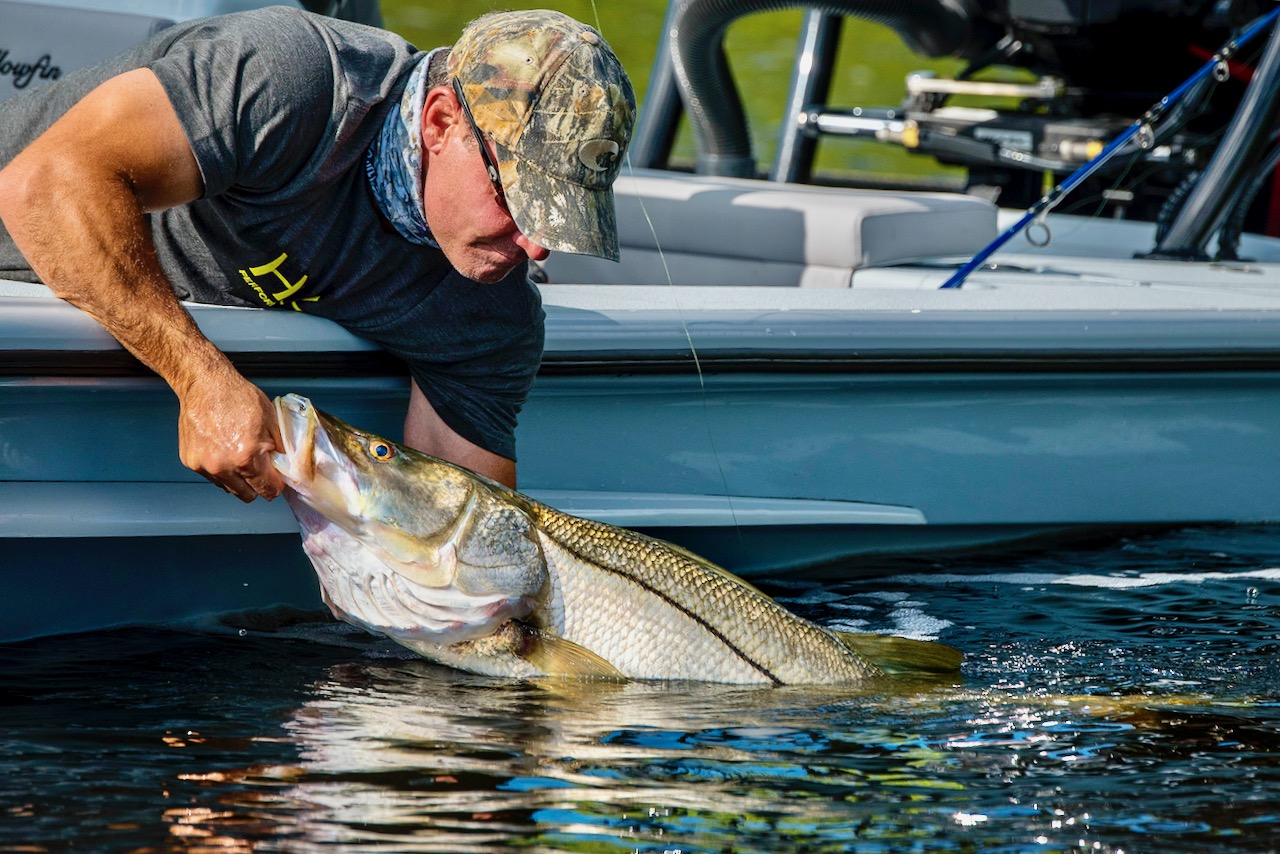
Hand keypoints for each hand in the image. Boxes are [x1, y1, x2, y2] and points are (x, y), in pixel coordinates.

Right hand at [177, 368, 283, 501]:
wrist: (204, 384)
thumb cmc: (238, 397)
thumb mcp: (272, 421)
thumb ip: (282, 450)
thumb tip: (289, 468)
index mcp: (246, 458)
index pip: (268, 490)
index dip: (276, 485)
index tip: (276, 478)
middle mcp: (223, 467)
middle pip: (248, 495)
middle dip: (257, 484)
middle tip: (259, 467)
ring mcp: (204, 466)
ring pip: (229, 488)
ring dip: (238, 479)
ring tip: (239, 454)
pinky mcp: (191, 462)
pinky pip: (212, 477)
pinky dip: (220, 469)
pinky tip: (223, 449)